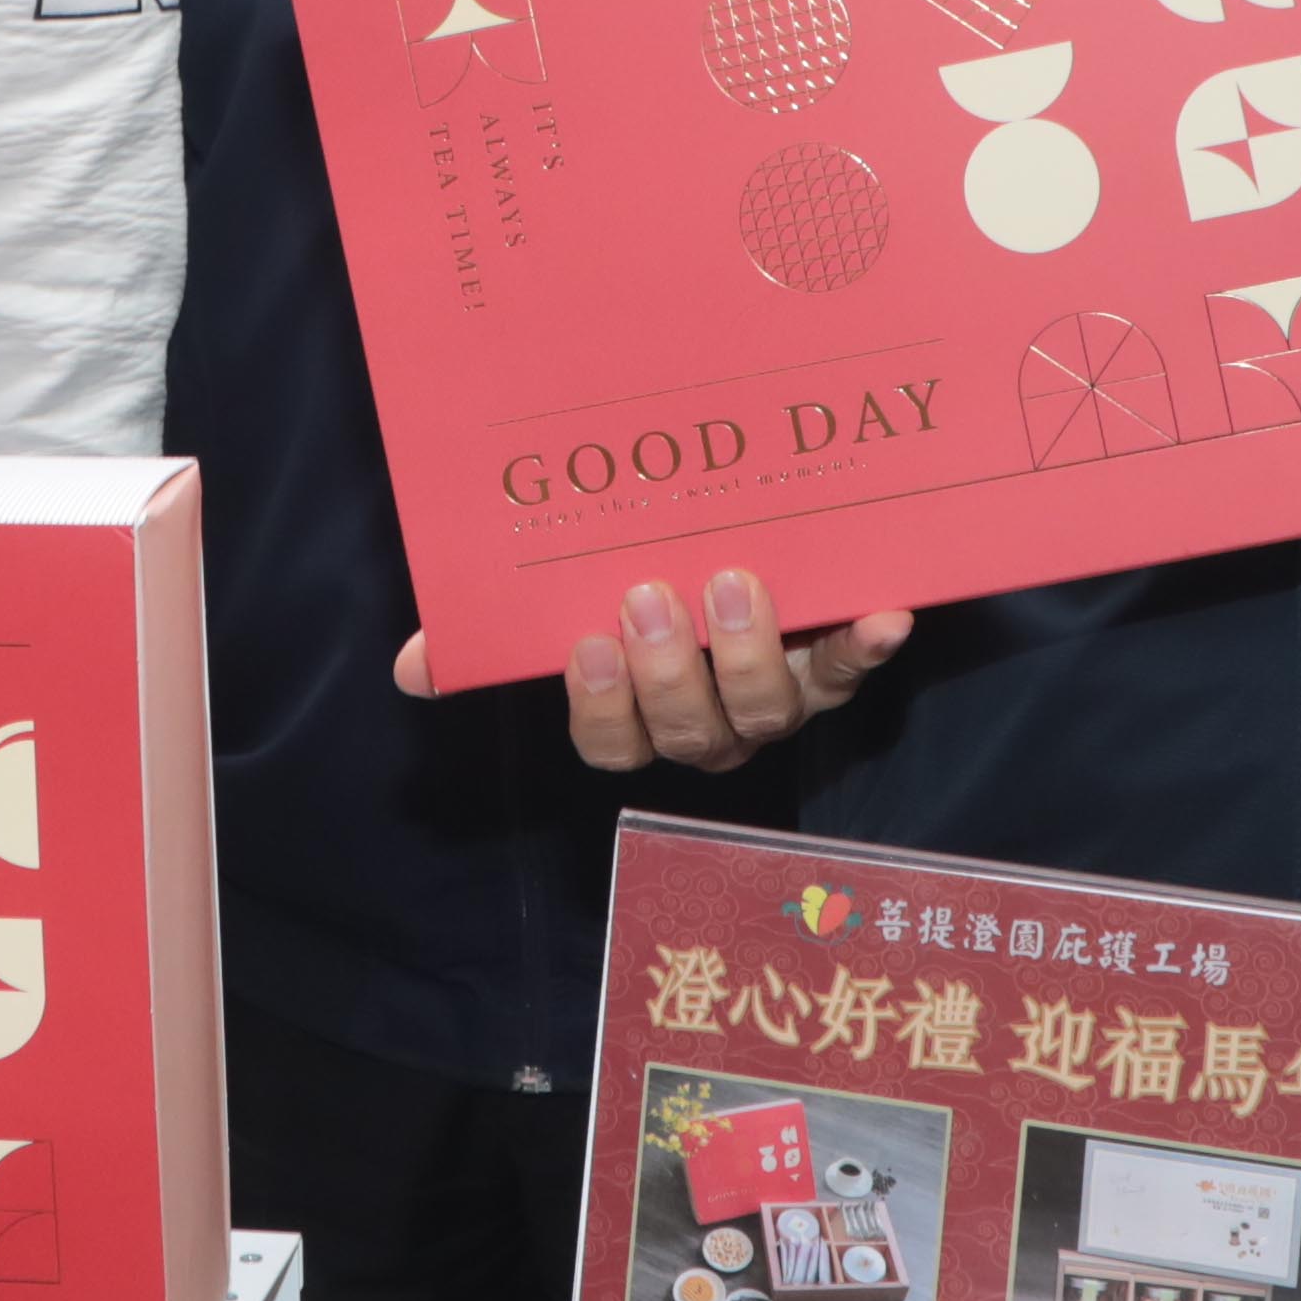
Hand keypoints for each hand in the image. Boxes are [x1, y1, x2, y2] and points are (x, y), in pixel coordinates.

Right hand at [391, 574, 920, 777]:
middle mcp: (713, 723)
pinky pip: (855, 667)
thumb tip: (414, 666)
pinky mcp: (835, 663)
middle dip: (670, 672)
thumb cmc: (632, 594)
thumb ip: (493, 639)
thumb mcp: (558, 610)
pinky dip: (869, 644)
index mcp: (643, 721)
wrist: (739, 555)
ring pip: (767, 709)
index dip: (602, 706)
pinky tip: (886, 615)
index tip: (587, 643)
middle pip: (692, 730)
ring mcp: (778, 699)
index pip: (613, 744)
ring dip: (751, 653)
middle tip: (652, 596)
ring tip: (734, 581)